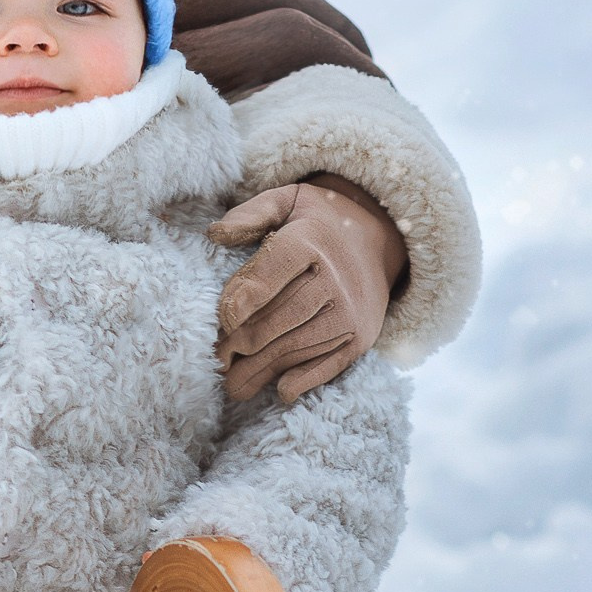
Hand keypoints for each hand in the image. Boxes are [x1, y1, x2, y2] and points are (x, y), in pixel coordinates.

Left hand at [208, 176, 405, 403]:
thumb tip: (215, 233)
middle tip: (216, 358)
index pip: (269, 276)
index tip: (221, 320)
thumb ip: (251, 214)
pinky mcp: (360, 337)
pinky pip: (330, 364)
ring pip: (298, 346)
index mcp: (309, 241)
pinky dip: (305, 380)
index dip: (240, 302)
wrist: (377, 239)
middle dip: (242, 342)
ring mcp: (349, 312)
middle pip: (280, 318)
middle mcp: (333, 279)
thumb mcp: (287, 201)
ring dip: (263, 368)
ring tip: (232, 383)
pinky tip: (280, 391)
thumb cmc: (316, 221)